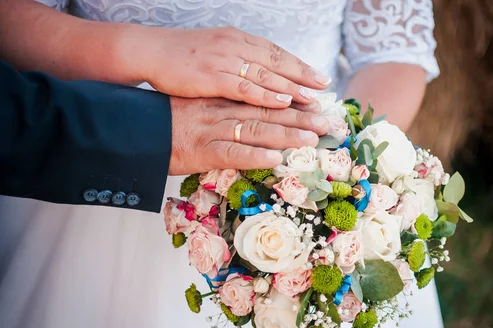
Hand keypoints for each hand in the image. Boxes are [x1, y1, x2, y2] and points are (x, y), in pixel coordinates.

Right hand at [127, 26, 330, 107]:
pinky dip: (265, 96)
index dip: (298, 65)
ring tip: (311, 100)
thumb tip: (260, 76)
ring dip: (290, 89)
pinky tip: (282, 103)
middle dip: (303, 76)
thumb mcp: (215, 52)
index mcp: (237, 40)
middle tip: (324, 88)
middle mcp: (235, 47)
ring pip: (265, 76)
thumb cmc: (182, 56)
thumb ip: (238, 61)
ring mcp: (224, 61)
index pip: (275, 53)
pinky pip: (244, 88)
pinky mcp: (211, 77)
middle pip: (276, 63)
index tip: (319, 77)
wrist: (150, 51)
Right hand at [168, 97, 330, 174]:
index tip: (317, 105)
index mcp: (225, 100)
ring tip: (311, 140)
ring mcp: (214, 130)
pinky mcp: (202, 150)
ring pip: (256, 130)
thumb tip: (255, 118)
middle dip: (300, 118)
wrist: (139, 129)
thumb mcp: (202, 108)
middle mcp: (224, 111)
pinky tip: (275, 159)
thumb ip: (228, 111)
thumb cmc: (171, 120)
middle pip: (268, 113)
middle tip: (327, 123)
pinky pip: (232, 154)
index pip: (265, 99)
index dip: (293, 103)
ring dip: (286, 135)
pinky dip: (254, 156)